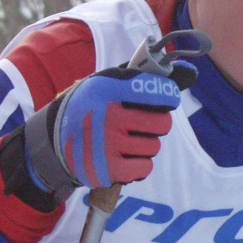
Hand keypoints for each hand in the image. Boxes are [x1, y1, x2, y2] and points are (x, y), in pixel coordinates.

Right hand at [24, 63, 195, 200]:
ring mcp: (108, 145)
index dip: (167, 96)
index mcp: (108, 89)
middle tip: (142, 124)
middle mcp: (108, 116)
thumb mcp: (107, 84)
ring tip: (126, 140)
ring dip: (145, 144)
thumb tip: (189, 72)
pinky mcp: (107, 170)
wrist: (53, 141)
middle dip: (157, 124)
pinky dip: (139, 164)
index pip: (157, 91)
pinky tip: (124, 156)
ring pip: (154, 146)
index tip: (165, 100)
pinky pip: (145, 167)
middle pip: (163, 123)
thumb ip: (142, 78)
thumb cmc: (91, 108)